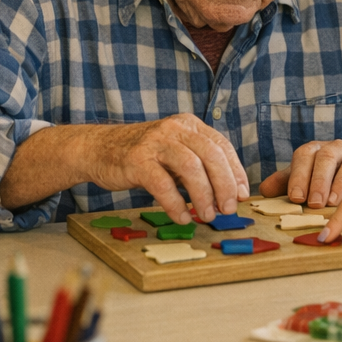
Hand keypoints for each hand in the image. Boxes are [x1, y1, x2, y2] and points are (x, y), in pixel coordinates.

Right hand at [90, 114, 247, 223]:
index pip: (221, 145)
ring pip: (190, 167)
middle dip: (224, 184)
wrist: (99, 149)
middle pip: (210, 154)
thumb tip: (229, 193)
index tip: (243, 194)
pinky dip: (175, 204)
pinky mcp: (136, 160)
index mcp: (188, 124)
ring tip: (207, 215)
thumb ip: (199, 166)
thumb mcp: (175, 152)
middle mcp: (174, 129)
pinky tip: (181, 216)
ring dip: (203, 195)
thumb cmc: (143, 156)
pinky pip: (162, 184)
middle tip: (228, 208)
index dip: (236, 171)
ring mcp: (154, 143)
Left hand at [258, 140, 341, 208]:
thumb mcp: (312, 184)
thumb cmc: (337, 184)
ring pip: (339, 158)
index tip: (295, 198)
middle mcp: (333, 147)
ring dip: (331, 181)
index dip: (297, 175)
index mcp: (316, 151)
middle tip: (310, 203)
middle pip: (320, 155)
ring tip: (327, 203)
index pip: (302, 155)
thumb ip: (289, 185)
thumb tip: (264, 191)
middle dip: (314, 179)